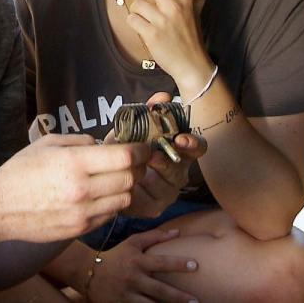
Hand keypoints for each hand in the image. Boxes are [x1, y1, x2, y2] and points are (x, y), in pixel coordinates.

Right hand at [0, 134, 149, 242]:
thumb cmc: (20, 171)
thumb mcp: (48, 143)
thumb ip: (81, 141)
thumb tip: (105, 145)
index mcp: (74, 163)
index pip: (125, 157)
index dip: (141, 151)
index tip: (143, 147)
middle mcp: (82, 190)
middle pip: (130, 179)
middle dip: (139, 168)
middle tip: (137, 161)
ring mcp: (82, 213)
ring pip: (125, 199)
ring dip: (127, 187)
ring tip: (119, 178)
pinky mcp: (80, 229)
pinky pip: (110, 215)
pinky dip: (114, 203)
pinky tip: (103, 195)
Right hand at [87, 229, 198, 302]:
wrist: (90, 273)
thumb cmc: (117, 256)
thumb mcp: (133, 242)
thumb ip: (155, 236)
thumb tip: (177, 232)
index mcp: (137, 261)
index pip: (161, 262)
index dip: (178, 264)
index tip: (195, 265)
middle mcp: (133, 278)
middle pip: (159, 290)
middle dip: (178, 297)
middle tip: (196, 301)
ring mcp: (127, 294)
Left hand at [111, 93, 207, 217]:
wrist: (106, 170)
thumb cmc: (127, 148)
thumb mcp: (133, 128)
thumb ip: (148, 112)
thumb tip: (162, 95)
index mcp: (180, 152)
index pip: (198, 148)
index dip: (193, 144)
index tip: (182, 139)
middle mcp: (178, 173)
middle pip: (181, 169)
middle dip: (168, 162)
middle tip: (154, 155)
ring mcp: (168, 192)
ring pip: (166, 186)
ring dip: (153, 175)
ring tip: (140, 166)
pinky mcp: (153, 207)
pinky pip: (148, 201)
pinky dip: (137, 192)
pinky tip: (127, 184)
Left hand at [123, 0, 215, 97]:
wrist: (192, 65)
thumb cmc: (189, 38)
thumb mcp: (190, 12)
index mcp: (186, 0)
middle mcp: (175, 7)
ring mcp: (163, 21)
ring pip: (138, 4)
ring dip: (137, 11)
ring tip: (145, 19)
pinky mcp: (152, 35)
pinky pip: (133, 20)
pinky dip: (134, 24)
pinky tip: (143, 29)